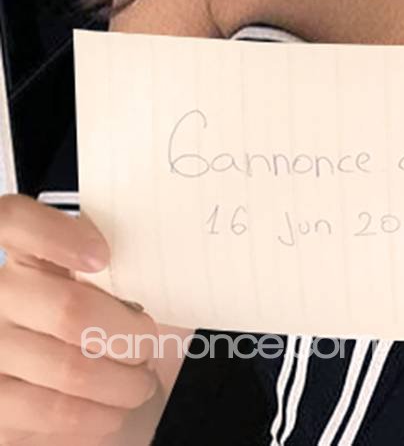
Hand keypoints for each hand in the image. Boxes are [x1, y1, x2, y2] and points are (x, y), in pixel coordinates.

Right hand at [0, 194, 160, 442]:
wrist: (17, 368)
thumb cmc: (65, 316)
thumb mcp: (71, 275)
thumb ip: (93, 259)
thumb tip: (153, 256)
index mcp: (15, 254)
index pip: (13, 221)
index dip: (58, 235)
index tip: (102, 257)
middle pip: (71, 310)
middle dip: (128, 335)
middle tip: (147, 345)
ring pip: (71, 370)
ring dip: (122, 384)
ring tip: (138, 383)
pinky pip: (53, 415)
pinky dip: (96, 417)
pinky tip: (109, 412)